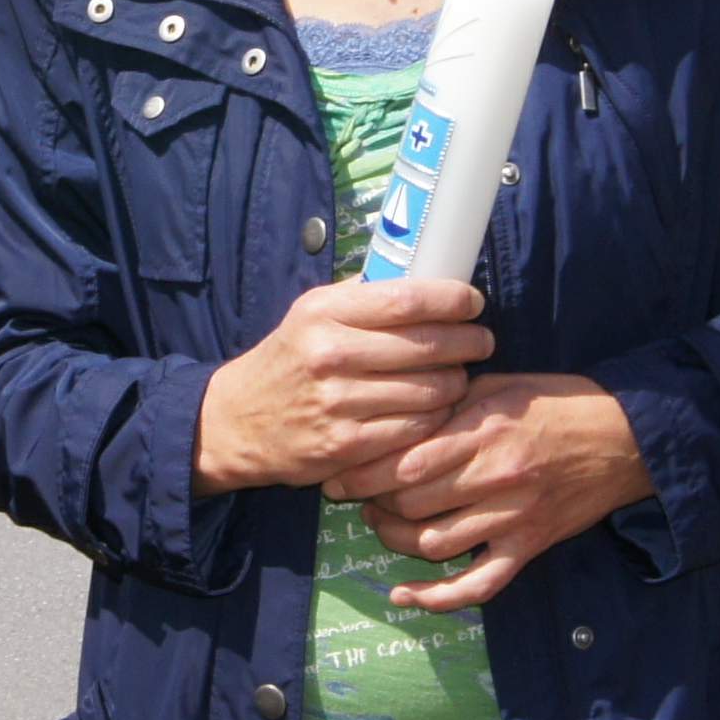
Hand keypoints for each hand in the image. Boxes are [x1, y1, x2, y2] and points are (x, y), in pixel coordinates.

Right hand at [195, 278, 493, 495]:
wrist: (236, 421)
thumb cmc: (288, 360)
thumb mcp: (310, 313)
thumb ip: (361, 296)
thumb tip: (423, 273)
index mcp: (324, 312)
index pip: (406, 300)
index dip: (452, 300)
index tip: (473, 301)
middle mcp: (330, 355)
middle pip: (426, 346)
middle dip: (468, 342)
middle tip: (482, 340)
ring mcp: (338, 404)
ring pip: (428, 391)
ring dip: (455, 383)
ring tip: (459, 376)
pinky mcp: (345, 446)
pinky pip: (414, 430)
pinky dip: (436, 419)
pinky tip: (437, 409)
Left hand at [324, 374, 653, 612]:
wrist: (624, 437)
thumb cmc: (557, 403)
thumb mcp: (500, 385)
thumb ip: (449, 401)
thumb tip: (395, 410)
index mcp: (483, 430)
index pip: (404, 460)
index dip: (362, 471)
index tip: (338, 471)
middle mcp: (494, 477)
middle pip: (410, 503)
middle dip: (372, 503)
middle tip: (356, 495)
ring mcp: (512, 517)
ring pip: (433, 544)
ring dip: (395, 540)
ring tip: (382, 524)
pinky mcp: (528, 546)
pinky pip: (478, 585)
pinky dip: (438, 598)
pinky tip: (405, 596)